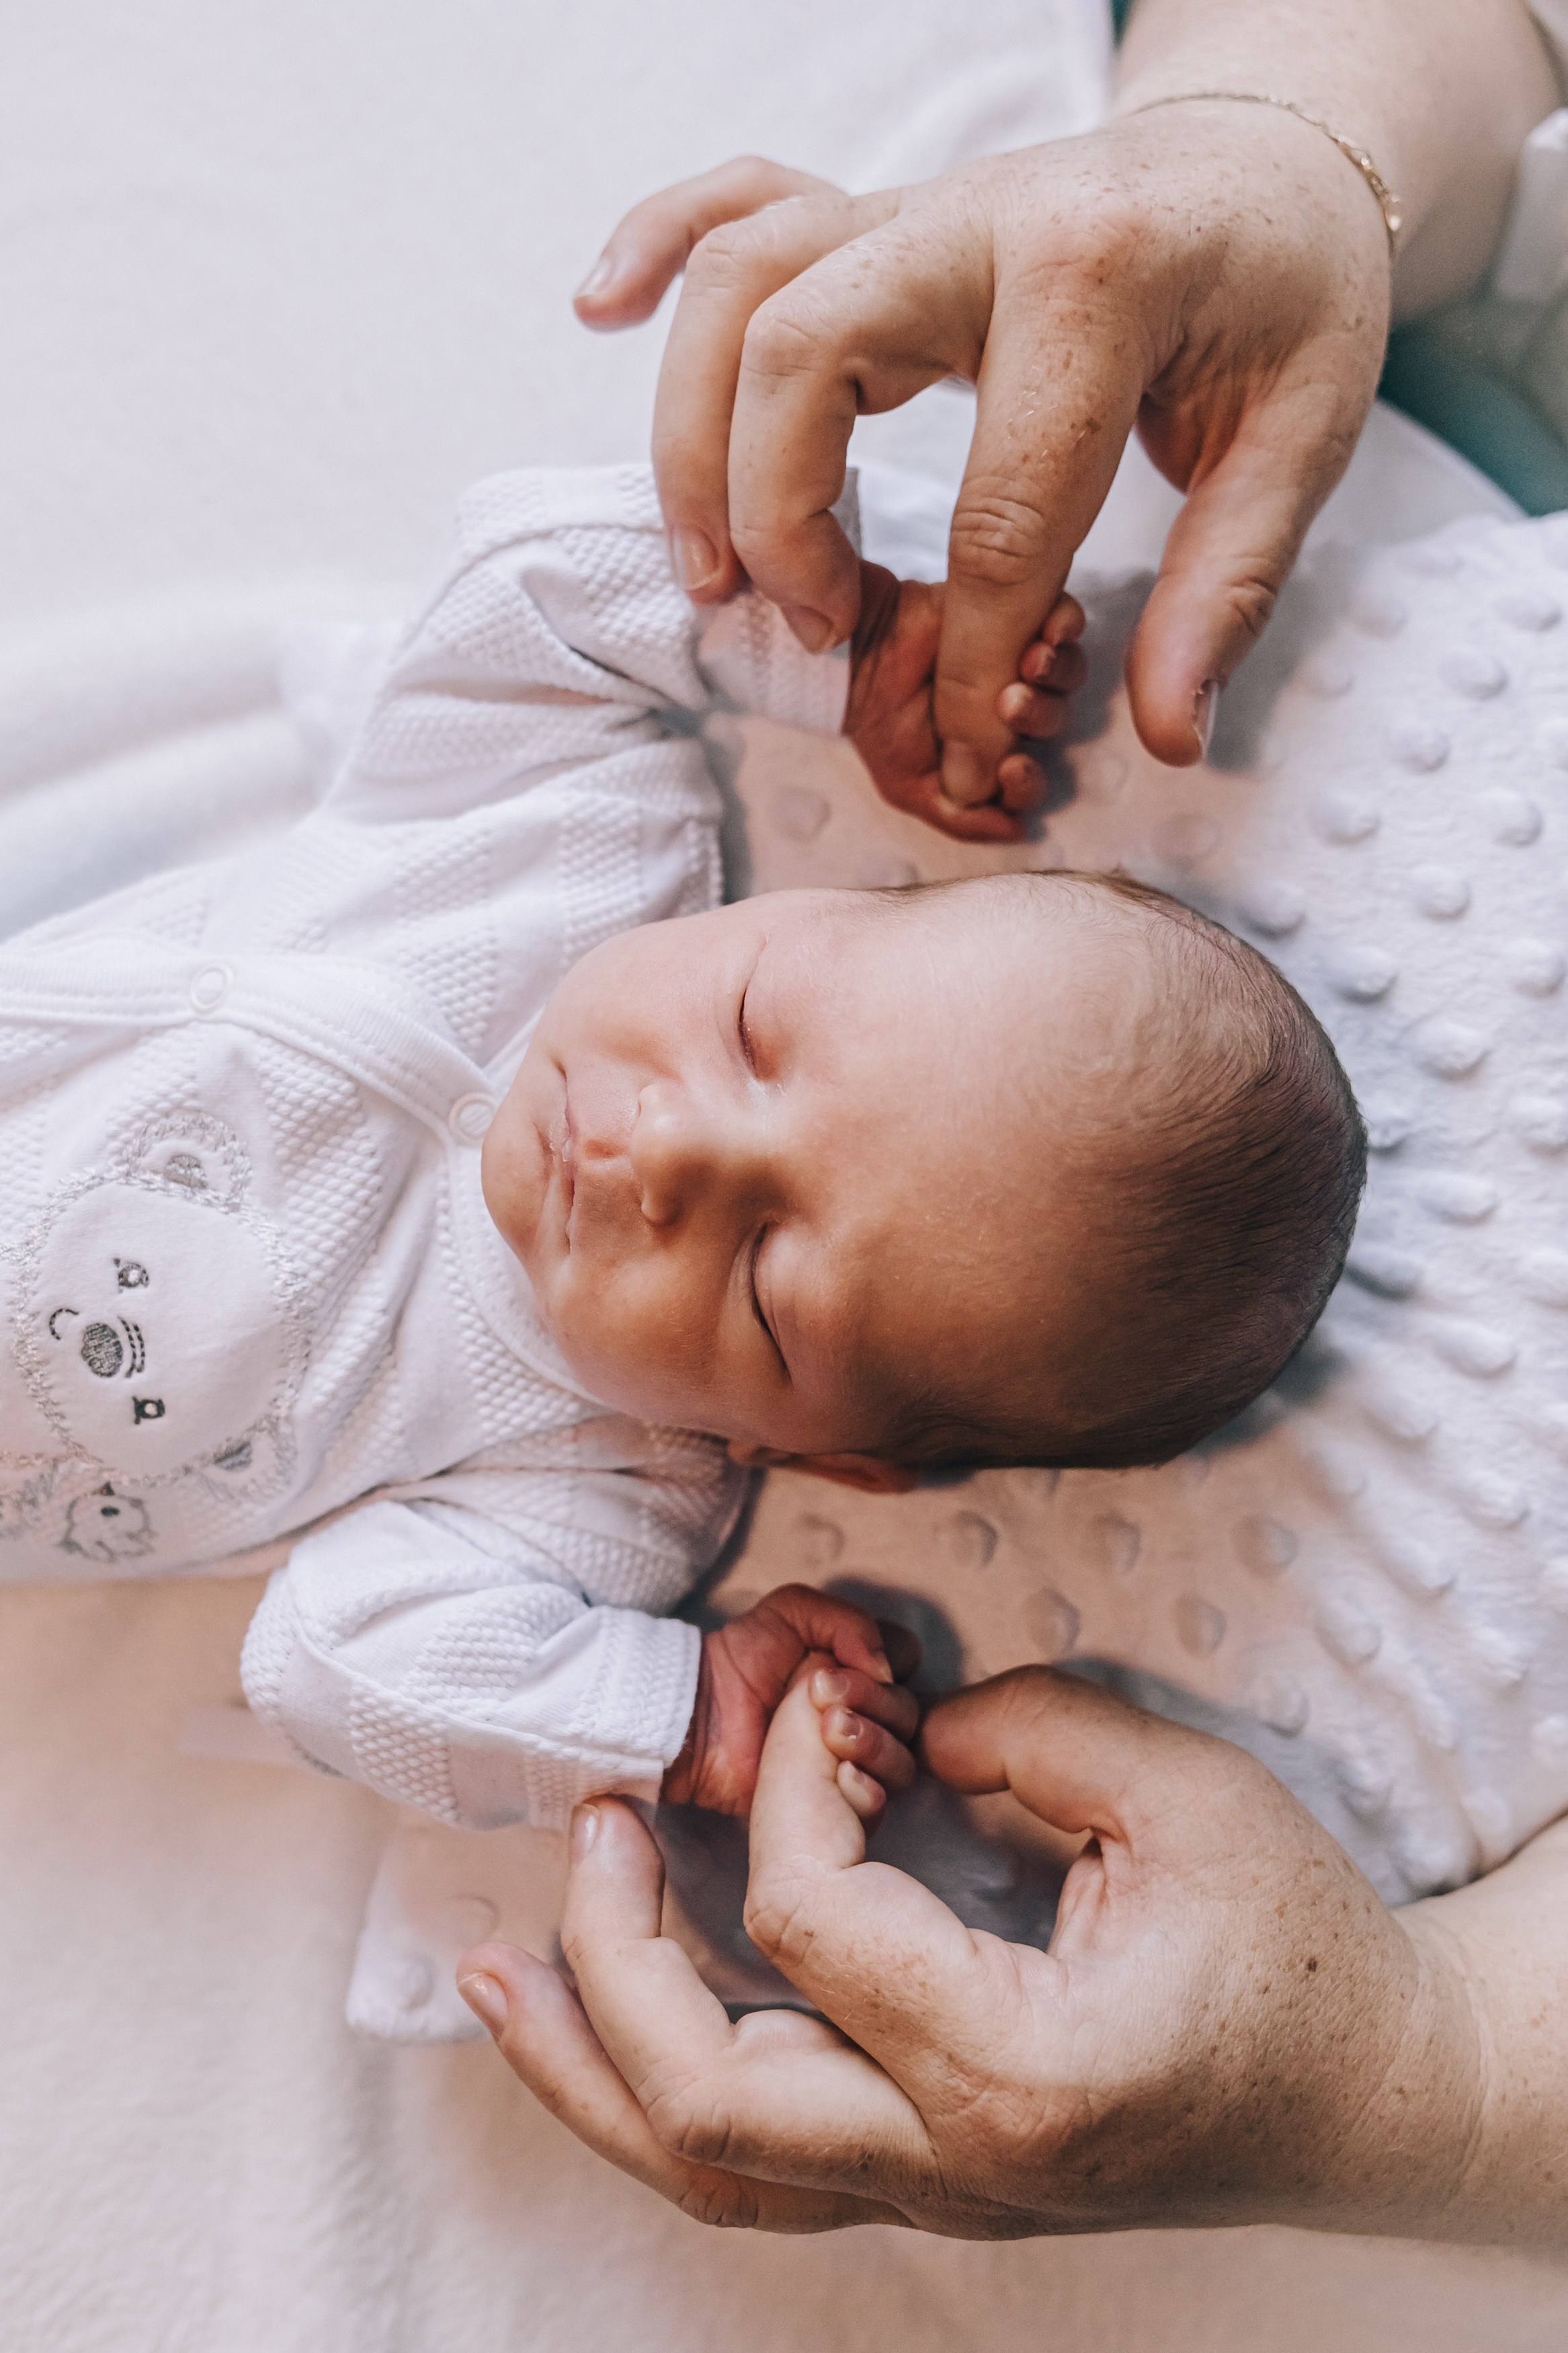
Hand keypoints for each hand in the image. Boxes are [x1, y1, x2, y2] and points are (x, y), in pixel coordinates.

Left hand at [463, 1667, 1481, 2236]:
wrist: (1375, 2096)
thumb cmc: (1301, 1943)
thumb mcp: (1186, 1798)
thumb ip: (1026, 1732)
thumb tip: (891, 1732)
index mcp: (1017, 2070)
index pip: (813, 1921)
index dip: (789, 1783)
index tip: (817, 1697)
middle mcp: (953, 2164)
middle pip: (703, 2097)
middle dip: (607, 1954)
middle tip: (588, 1819)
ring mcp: (935, 2194)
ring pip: (705, 2169)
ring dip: (580, 2065)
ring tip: (488, 1971)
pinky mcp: (929, 2178)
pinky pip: (756, 2164)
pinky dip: (651, 2094)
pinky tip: (593, 2030)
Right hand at [574, 114, 1389, 784]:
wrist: (1275, 159)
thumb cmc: (1288, 297)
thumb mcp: (1304, 441)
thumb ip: (1229, 590)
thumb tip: (1168, 733)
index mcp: (1097, 278)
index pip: (999, 509)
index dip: (973, 657)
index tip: (972, 746)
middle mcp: (978, 221)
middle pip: (798, 354)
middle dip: (774, 516)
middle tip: (809, 629)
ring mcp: (916, 208)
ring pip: (741, 287)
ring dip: (695, 434)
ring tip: (714, 570)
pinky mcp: (881, 214)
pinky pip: (736, 199)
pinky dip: (656, 247)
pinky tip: (599, 308)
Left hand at [659, 1581, 918, 1819]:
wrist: (702, 1714)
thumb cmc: (743, 1658)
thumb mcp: (792, 1612)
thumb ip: (849, 1621)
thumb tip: (888, 1669)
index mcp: (861, 1666)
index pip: (908, 1660)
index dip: (890, 1660)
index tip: (846, 1663)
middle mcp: (867, 1712)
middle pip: (910, 1711)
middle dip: (873, 1700)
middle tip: (821, 1694)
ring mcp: (856, 1759)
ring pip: (903, 1758)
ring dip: (872, 1741)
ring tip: (826, 1731)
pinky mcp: (840, 1798)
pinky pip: (880, 1798)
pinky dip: (867, 1782)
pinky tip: (836, 1769)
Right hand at [844, 561, 1085, 844]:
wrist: (857, 659)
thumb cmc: (881, 725)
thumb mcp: (910, 788)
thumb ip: (962, 818)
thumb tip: (1018, 830)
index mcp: (991, 754)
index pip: (1031, 776)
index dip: (1029, 779)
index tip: (1013, 767)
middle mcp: (1010, 711)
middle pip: (1055, 721)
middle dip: (1039, 718)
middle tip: (1009, 705)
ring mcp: (1018, 662)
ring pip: (1066, 675)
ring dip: (1055, 677)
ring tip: (1027, 665)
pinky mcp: (1020, 616)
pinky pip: (1066, 623)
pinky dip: (1064, 628)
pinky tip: (1043, 636)